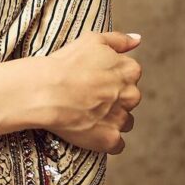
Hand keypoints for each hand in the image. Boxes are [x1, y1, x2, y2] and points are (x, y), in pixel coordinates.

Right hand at [37, 31, 142, 154]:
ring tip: (87, 115)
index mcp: (130, 70)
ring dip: (111, 120)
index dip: (110, 78)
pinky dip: (106, 140)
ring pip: (124, 122)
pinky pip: (117, 144)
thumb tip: (138, 39)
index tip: (93, 79)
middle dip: (113, 99)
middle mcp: (131, 95)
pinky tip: (89, 131)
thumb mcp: (92, 40)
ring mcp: (121, 118)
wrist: (46, 90)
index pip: (129, 76)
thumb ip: (119, 40)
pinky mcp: (110, 139)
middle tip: (88, 97)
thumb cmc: (66, 63)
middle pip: (128, 100)